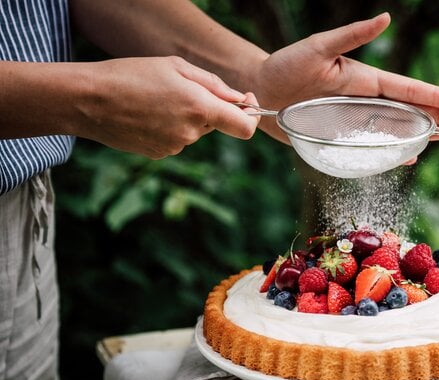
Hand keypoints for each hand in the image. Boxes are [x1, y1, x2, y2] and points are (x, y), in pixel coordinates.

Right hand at [77, 56, 259, 158]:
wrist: (88, 100)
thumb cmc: (131, 75)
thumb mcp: (176, 67)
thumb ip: (214, 84)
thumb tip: (240, 99)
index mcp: (200, 108)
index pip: (244, 127)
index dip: (251, 117)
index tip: (246, 103)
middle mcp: (191, 133)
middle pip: (216, 124)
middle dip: (209, 109)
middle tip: (181, 89)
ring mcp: (175, 147)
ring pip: (195, 131)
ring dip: (186, 117)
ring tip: (156, 100)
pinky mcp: (159, 154)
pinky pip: (176, 140)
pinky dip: (169, 127)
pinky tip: (146, 114)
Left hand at [250, 12, 438, 143]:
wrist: (260, 89)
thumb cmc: (285, 66)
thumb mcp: (318, 48)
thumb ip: (351, 35)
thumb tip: (386, 18)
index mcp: (364, 79)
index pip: (407, 88)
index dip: (434, 97)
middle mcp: (364, 100)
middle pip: (409, 109)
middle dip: (438, 114)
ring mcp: (355, 119)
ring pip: (397, 128)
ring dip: (422, 132)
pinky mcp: (342, 136)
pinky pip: (374, 145)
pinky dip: (393, 151)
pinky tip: (408, 156)